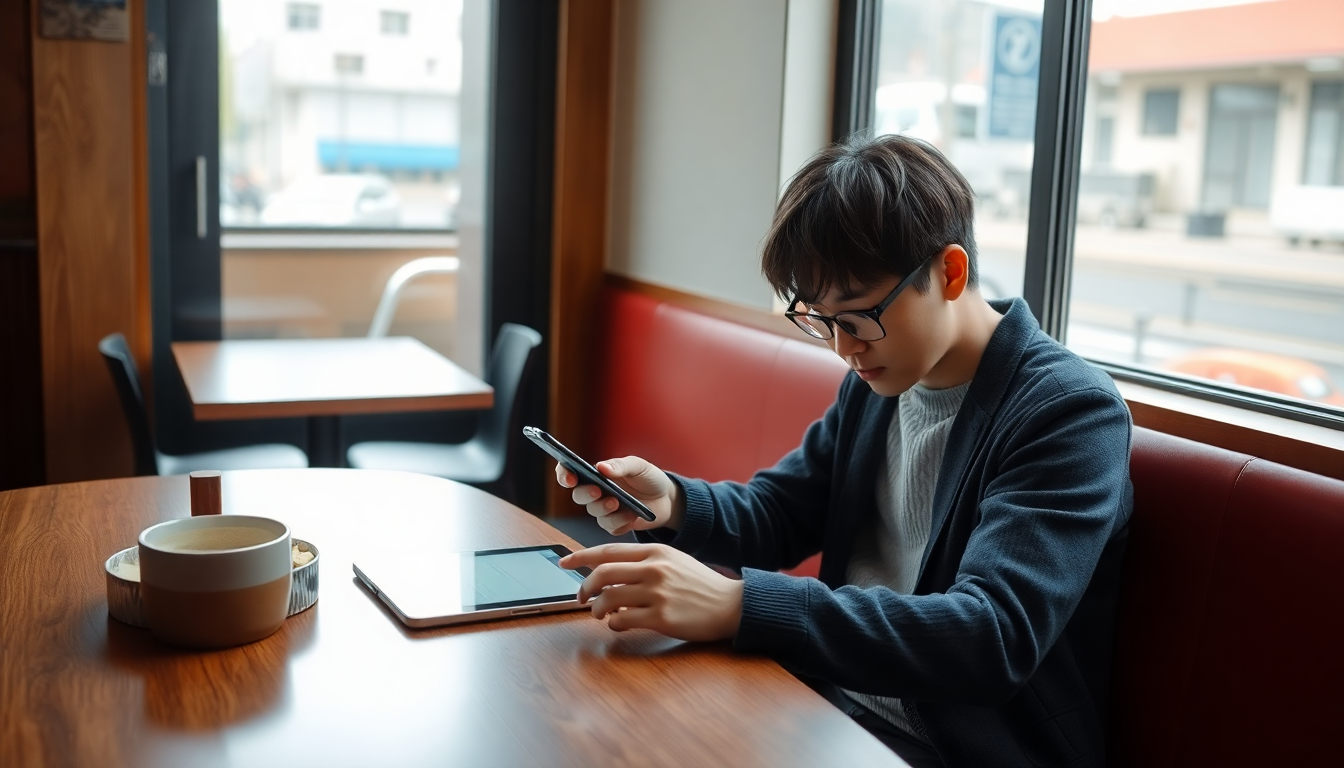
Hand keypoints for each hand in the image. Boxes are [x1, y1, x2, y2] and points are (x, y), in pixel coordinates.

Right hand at [554, 456, 683, 535]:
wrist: (667, 499)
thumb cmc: (649, 478)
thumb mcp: (638, 466)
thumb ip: (620, 465)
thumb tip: (601, 467)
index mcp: (596, 474)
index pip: (570, 472)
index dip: (564, 475)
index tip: (570, 478)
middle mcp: (596, 492)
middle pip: (578, 495)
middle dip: (585, 494)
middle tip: (597, 491)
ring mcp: (604, 510)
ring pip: (593, 512)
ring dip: (604, 508)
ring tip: (618, 503)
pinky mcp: (615, 525)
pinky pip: (609, 526)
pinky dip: (619, 521)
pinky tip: (631, 515)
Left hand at [560, 543, 742, 641]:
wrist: (730, 605)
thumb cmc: (700, 584)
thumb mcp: (674, 561)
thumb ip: (644, 562)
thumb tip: (609, 572)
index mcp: (655, 551)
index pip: (608, 550)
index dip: (581, 557)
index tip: (564, 563)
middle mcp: (654, 569)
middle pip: (602, 573)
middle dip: (584, 587)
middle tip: (580, 597)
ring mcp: (657, 593)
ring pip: (608, 599)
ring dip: (597, 609)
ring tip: (600, 614)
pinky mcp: (661, 617)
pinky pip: (623, 620)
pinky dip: (614, 624)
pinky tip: (619, 624)